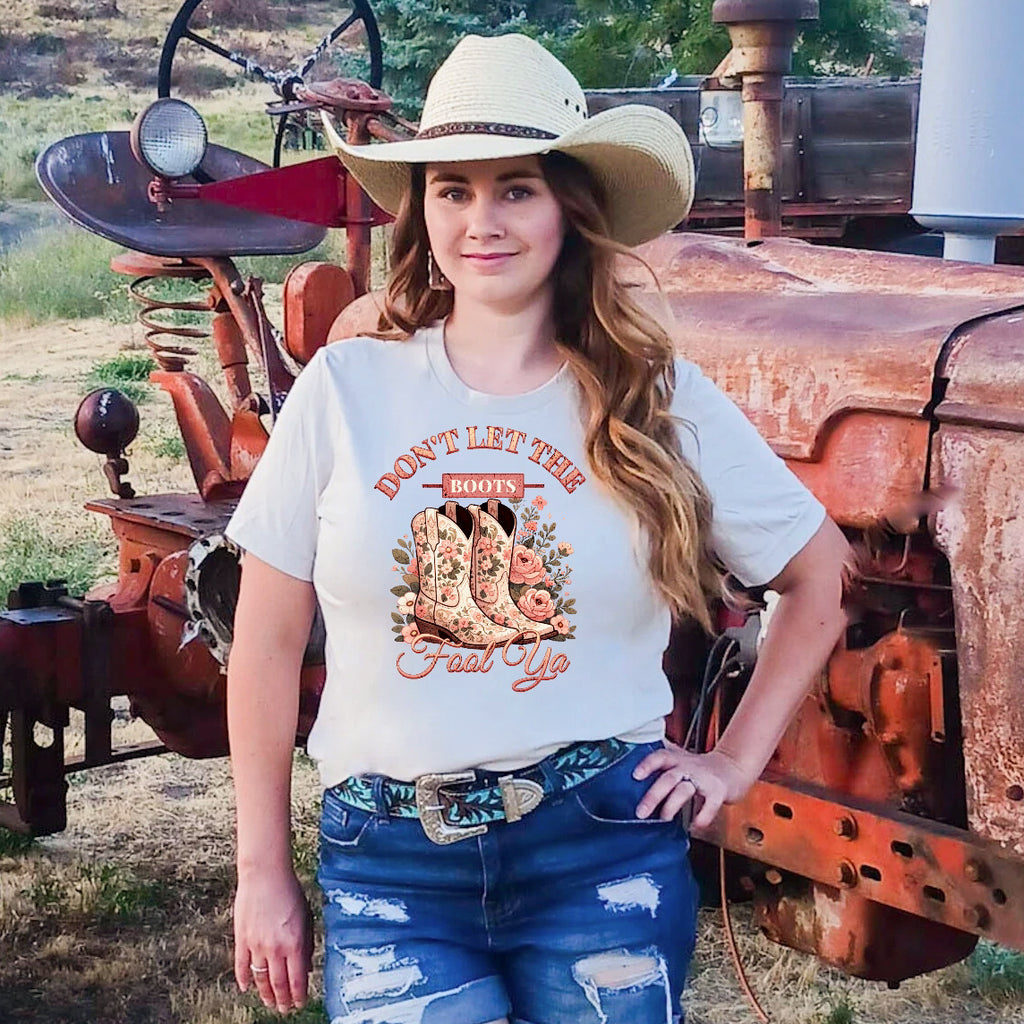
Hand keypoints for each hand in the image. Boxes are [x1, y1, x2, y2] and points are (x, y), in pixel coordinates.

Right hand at [234, 865, 312, 1013]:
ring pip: (260, 979)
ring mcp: (256, 945)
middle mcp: (275, 948)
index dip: (298, 996)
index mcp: (295, 943)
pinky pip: (241, 966)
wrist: (265, 874)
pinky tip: (245, 988)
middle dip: (282, 1000)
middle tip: (284, 1009)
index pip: (296, 980)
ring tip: (268, 1002)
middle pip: (278, 984)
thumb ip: (306, 943)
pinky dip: (243, 979)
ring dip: (265, 994)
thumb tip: (305, 966)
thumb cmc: (289, 891)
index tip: (299, 1004)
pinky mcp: (241, 939)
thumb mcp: (306, 916)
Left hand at [631, 740, 756, 829]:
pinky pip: (710, 804)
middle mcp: (689, 767)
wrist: (733, 768)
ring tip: (664, 818)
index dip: (647, 764)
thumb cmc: (702, 766)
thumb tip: (636, 751)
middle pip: (668, 778)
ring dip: (672, 805)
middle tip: (641, 812)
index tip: (635, 775)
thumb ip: (662, 758)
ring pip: (684, 790)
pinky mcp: (718, 792)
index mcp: (677, 759)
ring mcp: (704, 779)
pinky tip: (696, 825)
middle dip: (654, 795)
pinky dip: (703, 816)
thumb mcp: (681, 756)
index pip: (660, 757)